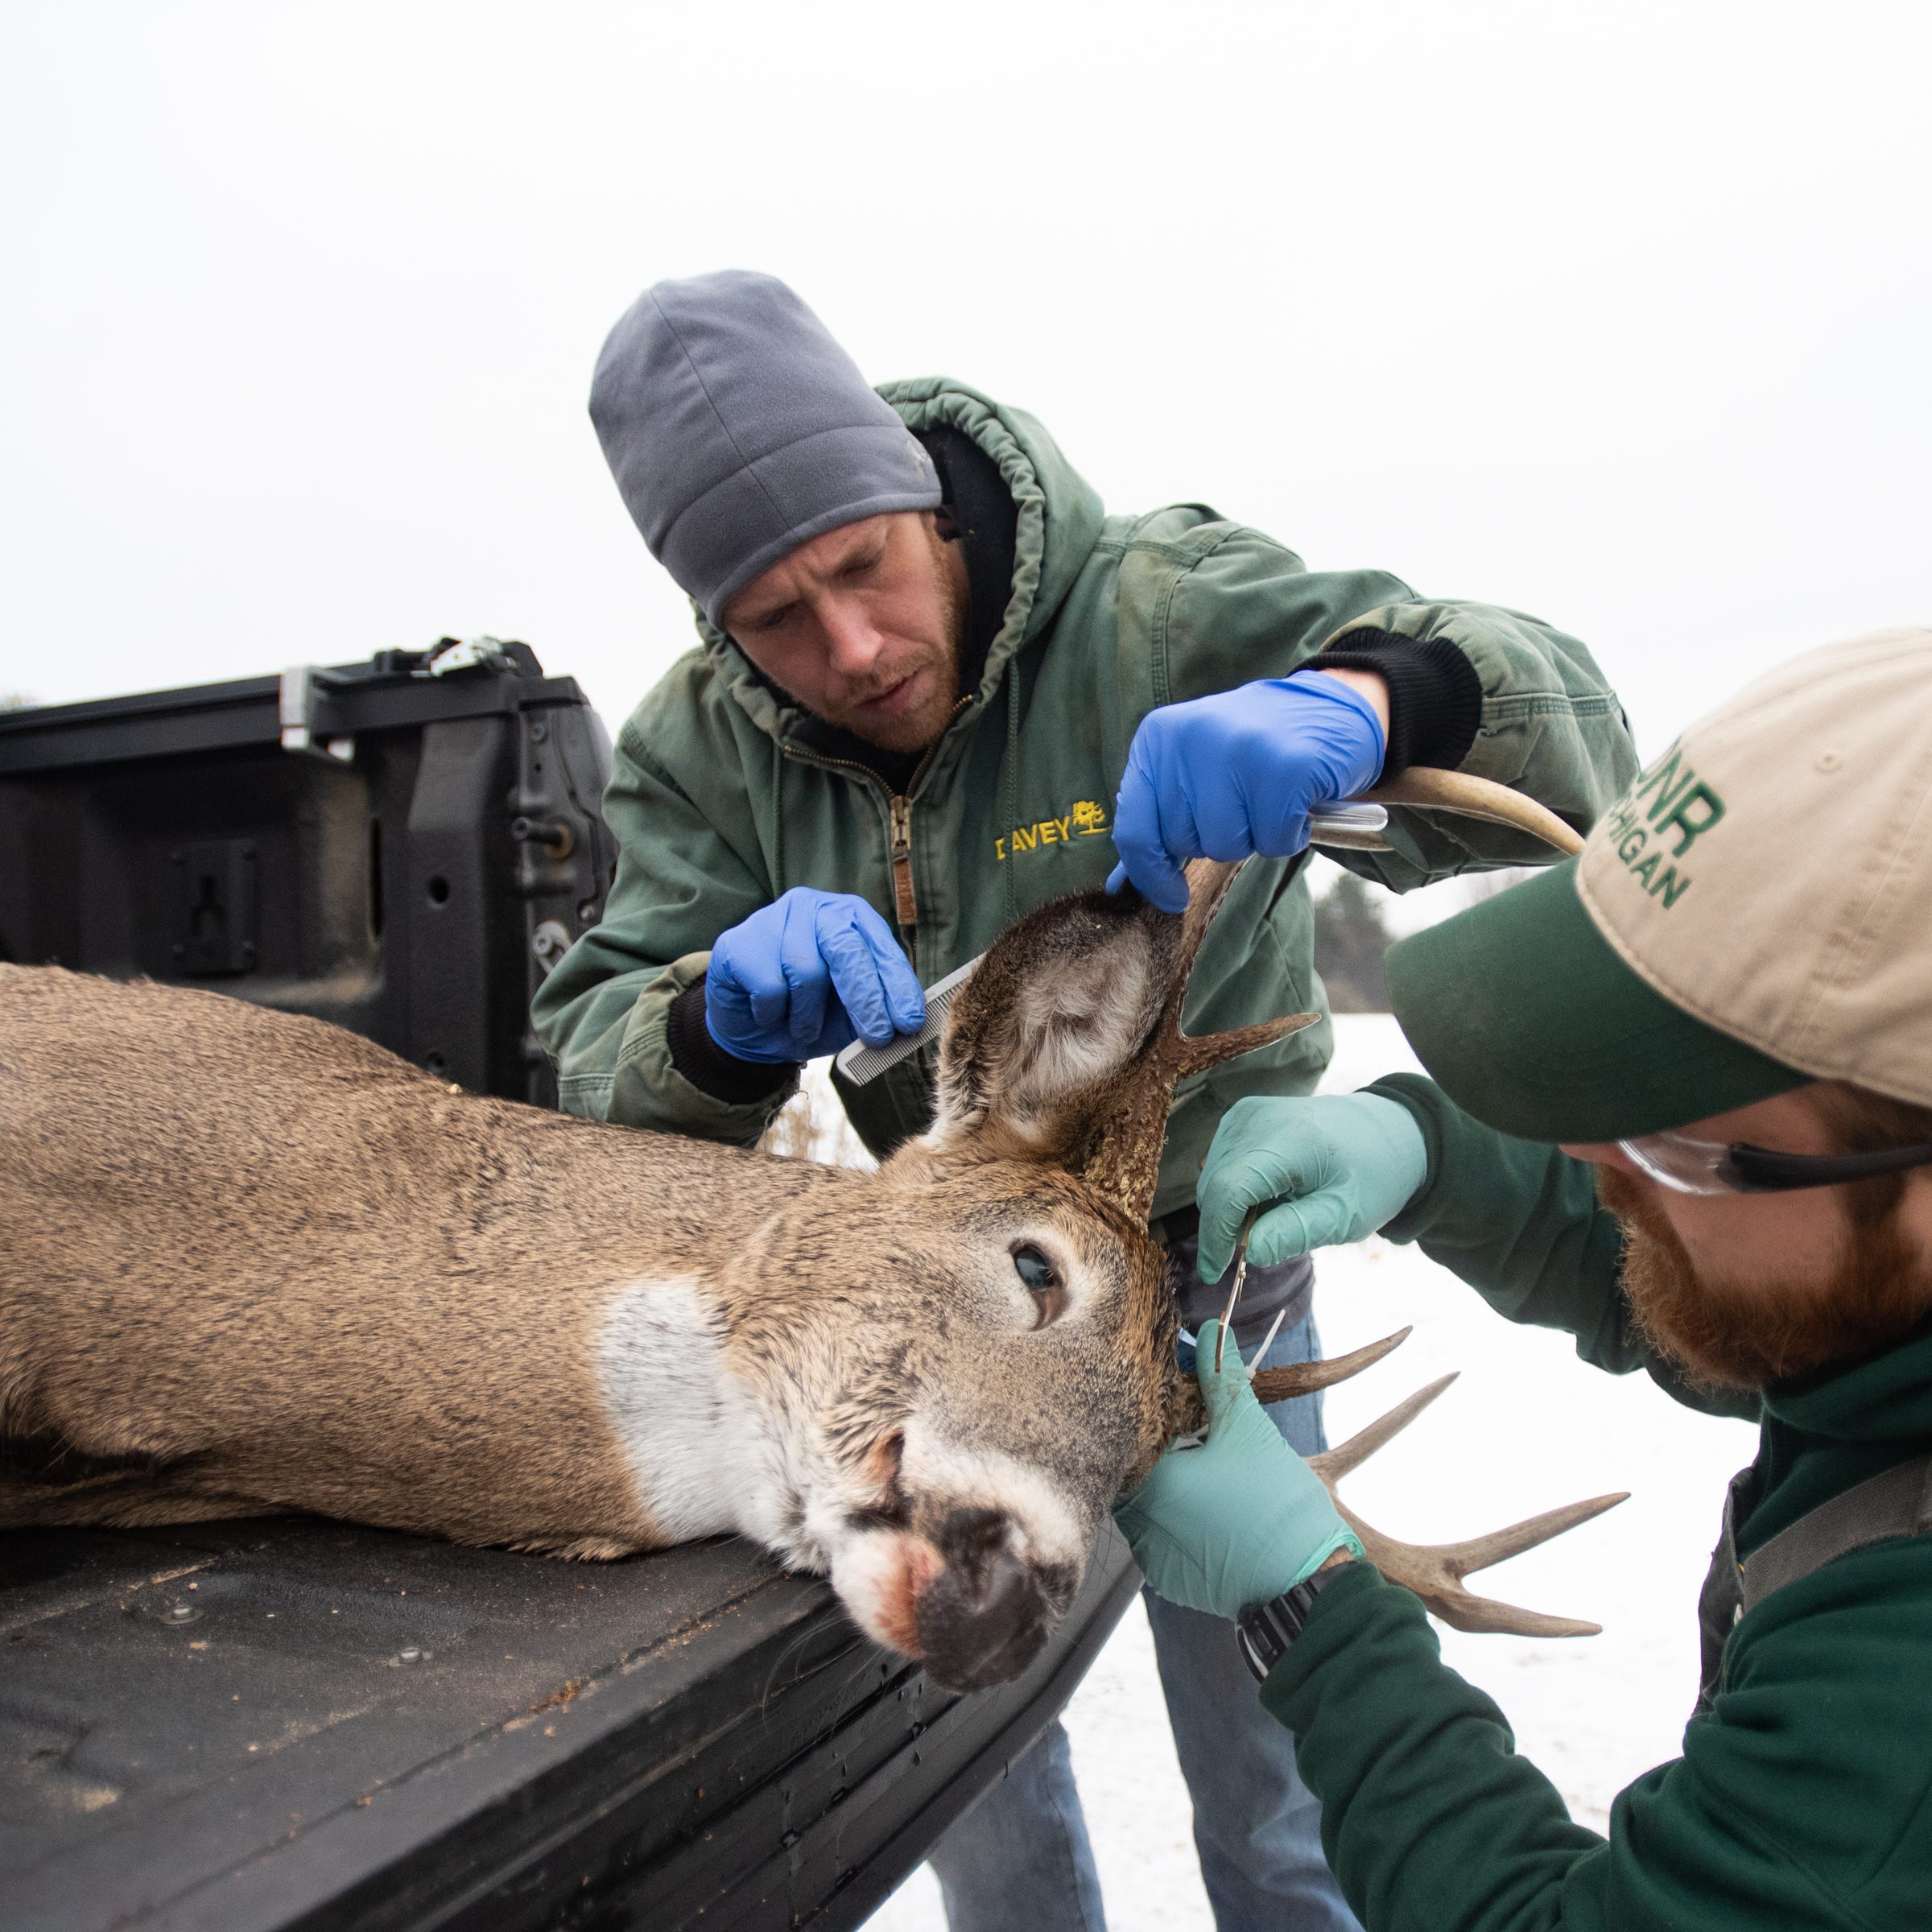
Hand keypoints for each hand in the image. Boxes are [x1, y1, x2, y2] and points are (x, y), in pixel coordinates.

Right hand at [705, 888, 925, 1063]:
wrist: (749, 1026)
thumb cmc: (808, 1013)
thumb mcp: (849, 1018)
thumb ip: (877, 1016)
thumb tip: (907, 1028)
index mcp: (850, 917)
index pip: (880, 946)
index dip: (897, 983)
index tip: (909, 1021)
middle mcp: (814, 908)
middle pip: (846, 948)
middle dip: (866, 998)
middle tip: (877, 1037)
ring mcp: (773, 919)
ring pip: (806, 970)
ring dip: (808, 1016)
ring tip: (802, 1028)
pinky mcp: (739, 941)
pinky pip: (768, 987)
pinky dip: (773, 1014)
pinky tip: (768, 1014)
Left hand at [1105, 669, 1386, 911]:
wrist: (1330, 708)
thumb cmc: (1254, 752)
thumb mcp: (1193, 766)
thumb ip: (1160, 814)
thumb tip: (1127, 884)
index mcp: (1157, 739)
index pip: (1134, 829)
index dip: (1150, 874)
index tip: (1170, 896)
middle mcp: (1191, 739)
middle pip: (1184, 842)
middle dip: (1217, 839)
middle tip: (1245, 804)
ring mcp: (1239, 748)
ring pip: (1226, 845)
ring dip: (1255, 838)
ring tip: (1270, 801)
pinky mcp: (1286, 766)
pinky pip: (1274, 839)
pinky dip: (1290, 835)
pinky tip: (1297, 803)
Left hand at [1113, 1319, 1362, 1617]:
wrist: (1308, 1583)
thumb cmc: (1277, 1505)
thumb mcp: (1248, 1430)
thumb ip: (1220, 1379)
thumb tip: (1209, 1332)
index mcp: (1151, 1487)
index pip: (1124, 1442)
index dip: (1148, 1421)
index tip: (1175, 1414)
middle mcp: (1140, 1528)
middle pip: (1133, 1476)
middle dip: (1159, 1456)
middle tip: (1195, 1443)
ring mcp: (1154, 1560)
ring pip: (1146, 1510)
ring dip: (1169, 1492)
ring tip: (1210, 1481)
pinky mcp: (1173, 1582)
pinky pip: (1162, 1541)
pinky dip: (1180, 1524)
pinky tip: (1215, 1514)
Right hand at [1197, 1092, 1427, 1280]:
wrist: (1385, 1131)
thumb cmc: (1370, 1176)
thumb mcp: (1345, 1215)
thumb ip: (1296, 1233)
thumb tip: (1248, 1252)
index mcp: (1289, 1141)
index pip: (1228, 1191)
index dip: (1215, 1237)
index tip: (1215, 1275)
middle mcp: (1257, 1119)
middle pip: (1215, 1185)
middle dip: (1223, 1228)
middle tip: (1257, 1251)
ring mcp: (1247, 1113)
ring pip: (1212, 1177)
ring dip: (1229, 1210)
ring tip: (1275, 1216)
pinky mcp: (1242, 1115)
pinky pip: (1220, 1163)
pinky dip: (1234, 1190)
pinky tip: (1269, 1196)